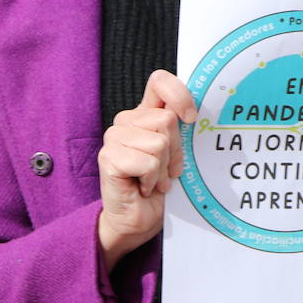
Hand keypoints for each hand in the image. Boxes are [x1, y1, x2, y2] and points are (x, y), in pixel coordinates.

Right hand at [97, 69, 196, 271]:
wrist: (137, 221)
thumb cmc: (158, 187)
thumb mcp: (175, 153)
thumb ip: (180, 130)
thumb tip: (194, 114)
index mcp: (144, 114)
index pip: (159, 81)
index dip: (179, 95)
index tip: (190, 118)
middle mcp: (126, 121)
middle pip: (166, 120)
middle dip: (174, 151)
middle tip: (164, 171)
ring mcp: (114, 138)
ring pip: (158, 143)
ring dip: (163, 169)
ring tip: (153, 181)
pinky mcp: (108, 158)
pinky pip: (147, 162)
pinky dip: (152, 180)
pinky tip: (143, 188)